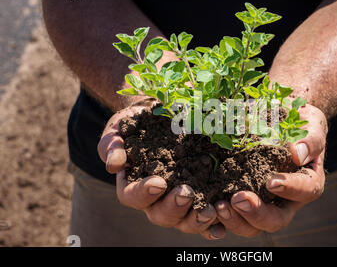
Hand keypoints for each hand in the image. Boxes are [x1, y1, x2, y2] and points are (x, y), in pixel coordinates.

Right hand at [97, 100, 225, 239]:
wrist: (163, 112)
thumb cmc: (137, 122)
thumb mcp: (120, 127)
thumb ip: (112, 144)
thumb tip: (114, 165)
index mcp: (132, 185)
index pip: (132, 196)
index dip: (144, 193)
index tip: (159, 182)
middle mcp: (156, 200)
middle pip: (161, 215)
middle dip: (174, 207)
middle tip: (187, 192)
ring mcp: (180, 201)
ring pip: (185, 221)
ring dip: (197, 219)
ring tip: (210, 210)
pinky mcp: (201, 197)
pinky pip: (206, 219)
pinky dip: (214, 225)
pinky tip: (224, 224)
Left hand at [214, 104, 326, 236]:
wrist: (278, 118)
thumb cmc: (300, 122)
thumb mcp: (311, 124)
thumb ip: (309, 139)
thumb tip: (297, 154)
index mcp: (307, 182)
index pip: (305, 190)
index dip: (290, 189)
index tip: (272, 182)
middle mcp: (286, 200)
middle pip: (275, 220)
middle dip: (256, 214)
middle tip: (238, 199)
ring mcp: (262, 203)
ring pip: (251, 225)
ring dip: (234, 220)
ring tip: (219, 205)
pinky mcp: (241, 201)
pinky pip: (231, 217)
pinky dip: (219, 218)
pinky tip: (207, 208)